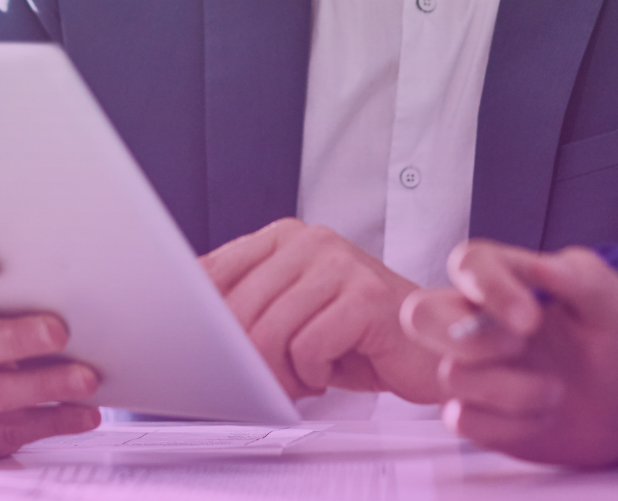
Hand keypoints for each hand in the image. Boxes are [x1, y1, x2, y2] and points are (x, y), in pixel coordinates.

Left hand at [201, 218, 438, 402]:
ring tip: (305, 377)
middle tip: (271, 379)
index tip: (202, 350)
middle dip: (246, 360)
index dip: (200, 320)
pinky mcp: (365, 297)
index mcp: (285, 237)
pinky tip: (334, 370)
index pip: (212, 271)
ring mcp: (341, 265)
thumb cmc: (358, 336)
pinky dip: (315, 374)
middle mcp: (311, 241)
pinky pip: (308, 348)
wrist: (431, 347)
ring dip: (282, 373)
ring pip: (269, 331)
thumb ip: (248, 306)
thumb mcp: (293, 313)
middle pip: (237, 309)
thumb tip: (187, 325)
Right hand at [401, 239, 617, 467]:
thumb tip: (542, 266)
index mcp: (508, 279)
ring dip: (511, 389)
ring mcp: (472, 367)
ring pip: (450, 374)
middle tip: (521, 347)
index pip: (469, 263)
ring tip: (556, 391)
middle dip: (466, 339)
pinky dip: (508, 424)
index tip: (530, 318)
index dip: (489, 288)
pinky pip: (462, 419)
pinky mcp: (476, 412)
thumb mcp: (614, 301)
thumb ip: (579, 276)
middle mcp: (478, 319)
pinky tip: (541, 417)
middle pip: (420, 315)